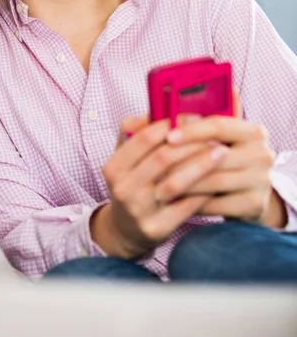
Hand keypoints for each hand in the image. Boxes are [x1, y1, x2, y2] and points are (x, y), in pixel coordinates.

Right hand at [91, 114, 229, 259]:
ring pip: (176, 182)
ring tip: (222, 152)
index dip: (172, 124)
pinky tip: (219, 178)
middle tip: (216, 133)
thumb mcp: (126, 158)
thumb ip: (139, 131)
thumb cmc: (132, 183)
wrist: (125, 229)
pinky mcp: (157, 229)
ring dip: (203, 165)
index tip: (195, 117)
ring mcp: (139, 211)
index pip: (145, 137)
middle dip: (192, 143)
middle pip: (163, 158)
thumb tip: (164, 107)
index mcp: (114, 166)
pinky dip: (205, 191)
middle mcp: (123, 188)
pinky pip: (187, 206)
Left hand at [154, 92, 285, 227]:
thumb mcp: (209, 140)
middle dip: (180, 158)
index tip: (167, 135)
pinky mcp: (254, 205)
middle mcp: (263, 154)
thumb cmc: (217, 161)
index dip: (191, 130)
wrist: (241, 198)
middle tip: (153, 162)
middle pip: (212, 153)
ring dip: (181, 180)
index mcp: (253, 131)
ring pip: (210, 180)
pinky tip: (171, 198)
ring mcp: (261, 181)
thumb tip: (148, 114)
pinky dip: (190, 200)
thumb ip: (186, 123)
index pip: (219, 124)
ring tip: (156, 180)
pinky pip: (214, 202)